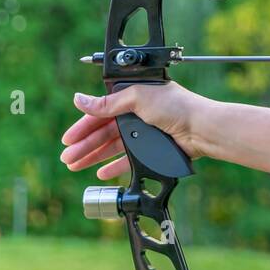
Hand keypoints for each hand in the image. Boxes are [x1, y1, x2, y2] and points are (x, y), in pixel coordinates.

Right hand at [61, 81, 211, 179]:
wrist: (202, 128)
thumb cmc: (176, 107)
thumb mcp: (138, 97)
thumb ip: (108, 102)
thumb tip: (79, 99)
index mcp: (134, 97)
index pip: (101, 112)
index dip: (84, 125)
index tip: (68, 139)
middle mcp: (138, 114)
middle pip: (104, 132)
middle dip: (84, 144)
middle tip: (68, 157)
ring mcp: (146, 132)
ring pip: (113, 146)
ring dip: (94, 156)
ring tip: (76, 165)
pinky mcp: (154, 148)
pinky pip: (129, 159)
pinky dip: (115, 165)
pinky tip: (101, 172)